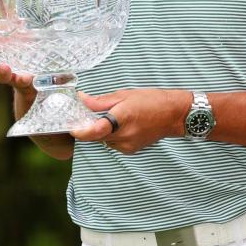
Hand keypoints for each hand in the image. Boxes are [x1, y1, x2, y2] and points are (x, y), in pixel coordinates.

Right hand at [0, 20, 35, 108]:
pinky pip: (22, 83)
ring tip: (4, 67)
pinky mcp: (24, 82)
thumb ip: (9, 13)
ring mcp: (11, 75)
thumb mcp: (16, 31)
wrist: (37, 77)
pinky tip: (27, 77)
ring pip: (2, 77)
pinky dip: (23, 79)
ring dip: (2, 72)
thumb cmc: (22, 51)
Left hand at [70, 89, 190, 154]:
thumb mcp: (125, 95)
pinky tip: (122, 125)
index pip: (96, 130)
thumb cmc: (152, 101)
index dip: (80, 130)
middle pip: (96, 136)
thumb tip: (81, 100)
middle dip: (89, 126)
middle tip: (86, 114)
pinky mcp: (130, 150)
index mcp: (122, 119)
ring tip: (113, 116)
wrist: (174, 115)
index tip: (71, 126)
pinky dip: (112, 135)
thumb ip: (100, 101)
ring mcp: (127, 146)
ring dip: (101, 130)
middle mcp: (124, 136)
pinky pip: (113, 143)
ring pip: (103, 140)